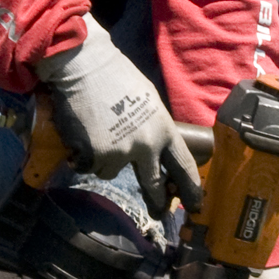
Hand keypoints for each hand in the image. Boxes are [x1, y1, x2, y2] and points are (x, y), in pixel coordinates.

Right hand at [32, 15, 204, 215]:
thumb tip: (154, 151)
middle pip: (154, 184)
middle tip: (159, 211)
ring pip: (113, 171)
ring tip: (99, 134)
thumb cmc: (117, 77)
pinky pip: (90, 166)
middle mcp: (146, 146)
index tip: (194, 203)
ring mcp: (119, 153)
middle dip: (157, 200)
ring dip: (106, 160)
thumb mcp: (149, 102)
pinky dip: (85, 156)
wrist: (85, 67)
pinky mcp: (94, 156)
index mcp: (164, 129)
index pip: (183, 165)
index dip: (190, 187)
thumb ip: (154, 129)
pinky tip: (84, 134)